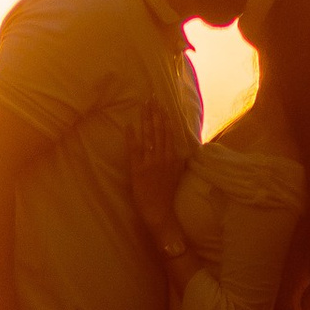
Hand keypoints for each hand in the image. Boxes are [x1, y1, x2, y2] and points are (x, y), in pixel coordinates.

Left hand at [128, 105, 189, 254]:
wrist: (160, 213)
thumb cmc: (167, 195)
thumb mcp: (177, 174)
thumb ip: (177, 159)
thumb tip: (179, 147)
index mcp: (172, 158)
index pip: (169, 132)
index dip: (165, 117)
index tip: (162, 103)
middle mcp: (162, 157)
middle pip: (159, 130)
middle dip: (155, 112)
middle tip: (151, 96)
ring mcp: (150, 163)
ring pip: (148, 136)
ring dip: (145, 119)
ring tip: (143, 105)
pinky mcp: (139, 170)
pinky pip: (135, 150)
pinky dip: (132, 137)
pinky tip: (129, 125)